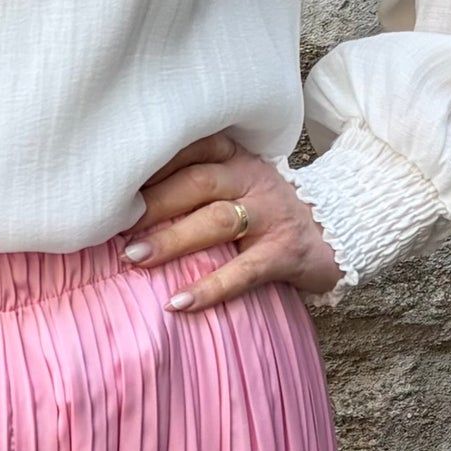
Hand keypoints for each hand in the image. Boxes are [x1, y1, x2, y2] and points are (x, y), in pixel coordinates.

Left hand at [123, 129, 342, 313]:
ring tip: (134, 258)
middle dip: (152, 203)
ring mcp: (271, 215)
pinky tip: (178, 302)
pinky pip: (244, 271)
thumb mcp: (237, 182)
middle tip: (111, 224)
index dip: (152, 161)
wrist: (339, 231)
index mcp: (236, 157)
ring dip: (173, 240)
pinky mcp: (285, 253)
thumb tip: (121, 200)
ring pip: (217, 221)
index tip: (112, 177)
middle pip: (197, 182)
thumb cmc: (267, 209)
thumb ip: (193, 182)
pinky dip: (210, 288)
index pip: (191, 148)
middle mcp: (253, 178)